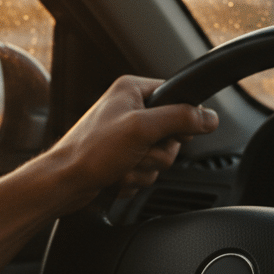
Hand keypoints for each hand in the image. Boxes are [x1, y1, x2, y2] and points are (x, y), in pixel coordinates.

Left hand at [42, 75, 218, 211]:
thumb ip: (180, 118)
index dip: (179, 119)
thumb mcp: (142, 128)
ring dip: (144, 168)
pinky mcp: (122, 158)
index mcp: (132, 90)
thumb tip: (210, 117)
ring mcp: (126, 136)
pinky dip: (134, 178)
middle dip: (156, 152)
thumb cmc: (91, 151)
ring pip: (161, 156)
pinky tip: (116, 175)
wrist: (64, 183)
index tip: (167, 132)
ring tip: (121, 165)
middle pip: (172, 133)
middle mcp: (130, 110)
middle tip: (136, 152)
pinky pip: (147, 171)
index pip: (177, 97)